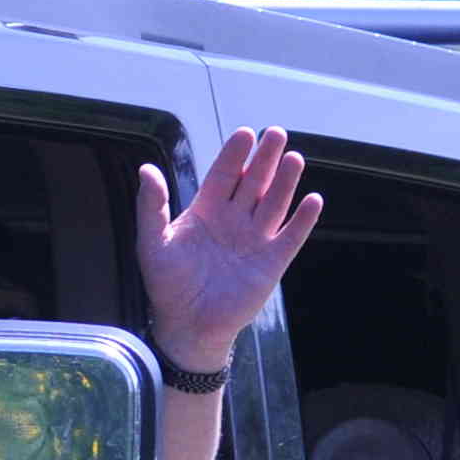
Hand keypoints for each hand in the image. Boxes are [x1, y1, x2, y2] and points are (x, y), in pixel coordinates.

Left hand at [135, 127, 323, 372]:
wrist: (187, 326)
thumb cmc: (167, 285)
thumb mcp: (152, 242)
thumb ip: (151, 206)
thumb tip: (147, 170)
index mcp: (206, 211)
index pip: (224, 175)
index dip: (234, 154)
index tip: (244, 134)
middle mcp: (234, 220)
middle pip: (254, 182)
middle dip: (265, 159)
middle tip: (275, 133)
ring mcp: (255, 240)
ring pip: (274, 203)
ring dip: (285, 181)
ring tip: (293, 157)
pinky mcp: (272, 263)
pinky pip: (291, 236)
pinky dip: (302, 219)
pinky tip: (312, 200)